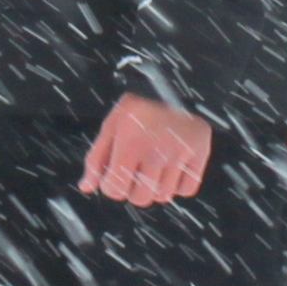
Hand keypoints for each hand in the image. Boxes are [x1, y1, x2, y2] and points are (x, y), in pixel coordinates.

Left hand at [78, 93, 214, 205]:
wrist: (170, 87)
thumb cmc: (137, 111)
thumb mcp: (111, 126)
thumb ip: (95, 158)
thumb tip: (86, 187)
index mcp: (129, 142)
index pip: (115, 189)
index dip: (112, 186)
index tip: (116, 176)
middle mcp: (156, 149)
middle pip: (141, 198)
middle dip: (134, 190)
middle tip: (136, 173)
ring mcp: (180, 152)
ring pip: (163, 196)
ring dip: (156, 188)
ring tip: (154, 168)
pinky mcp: (200, 151)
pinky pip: (187, 190)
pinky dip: (179, 185)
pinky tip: (172, 169)